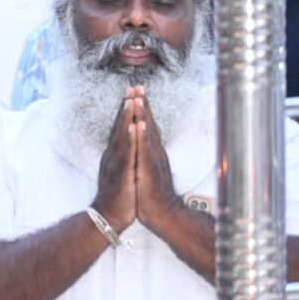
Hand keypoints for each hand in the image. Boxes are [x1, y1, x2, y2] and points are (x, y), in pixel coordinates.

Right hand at [92, 88, 137, 231]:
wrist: (108, 217)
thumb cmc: (119, 195)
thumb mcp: (121, 171)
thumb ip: (123, 156)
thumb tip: (126, 143)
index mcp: (116, 153)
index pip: (121, 127)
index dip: (127, 109)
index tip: (133, 92)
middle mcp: (114, 154)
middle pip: (120, 126)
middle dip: (127, 106)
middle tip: (132, 88)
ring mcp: (116, 163)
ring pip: (122, 136)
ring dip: (126, 117)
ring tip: (131, 101)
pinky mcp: (121, 173)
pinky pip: (126, 153)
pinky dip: (129, 139)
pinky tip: (132, 128)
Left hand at [134, 92, 180, 232]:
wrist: (161, 214)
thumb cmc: (152, 192)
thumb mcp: (147, 167)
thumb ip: (147, 152)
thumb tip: (145, 140)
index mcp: (150, 151)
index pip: (146, 124)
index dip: (141, 107)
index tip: (136, 90)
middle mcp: (153, 152)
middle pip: (148, 124)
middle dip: (142, 104)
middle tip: (138, 85)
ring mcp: (152, 161)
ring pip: (147, 134)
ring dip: (143, 116)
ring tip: (138, 99)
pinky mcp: (149, 171)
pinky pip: (144, 152)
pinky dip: (141, 138)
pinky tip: (139, 126)